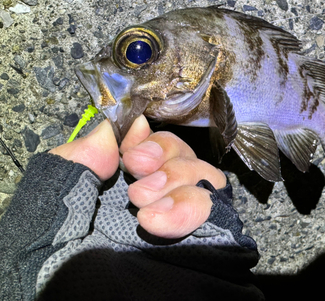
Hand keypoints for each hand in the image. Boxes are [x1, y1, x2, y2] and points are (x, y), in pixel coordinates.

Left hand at [49, 116, 225, 238]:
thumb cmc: (48, 260)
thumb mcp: (55, 199)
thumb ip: (85, 155)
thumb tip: (123, 120)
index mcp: (124, 188)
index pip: (157, 148)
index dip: (150, 141)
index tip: (131, 148)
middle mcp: (160, 203)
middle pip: (189, 159)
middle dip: (167, 158)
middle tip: (136, 176)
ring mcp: (186, 226)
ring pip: (208, 181)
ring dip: (180, 183)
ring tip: (144, 212)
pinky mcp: (209, 247)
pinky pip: (220, 214)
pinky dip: (192, 207)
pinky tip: (160, 223)